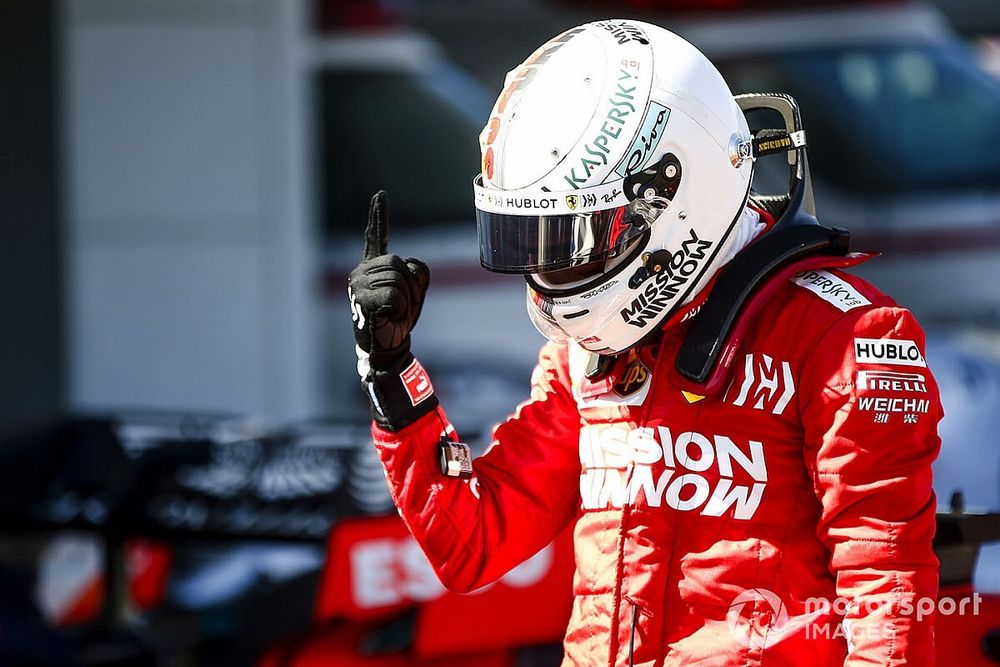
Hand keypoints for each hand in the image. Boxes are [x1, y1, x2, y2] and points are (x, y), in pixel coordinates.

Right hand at [348, 191, 429, 366]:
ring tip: (394, 313)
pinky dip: (400, 307)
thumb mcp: (413, 291)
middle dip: (411, 287)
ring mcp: (358, 283)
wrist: (387, 348)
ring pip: (399, 279)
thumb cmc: (398, 320)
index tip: (380, 195)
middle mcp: (361, 271)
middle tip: (401, 307)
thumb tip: (410, 263)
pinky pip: (395, 294)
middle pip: (400, 263)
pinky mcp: (362, 298)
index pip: (375, 237)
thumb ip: (415, 272)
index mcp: (372, 267)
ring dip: (406, 299)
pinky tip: (389, 316)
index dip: (378, 216)